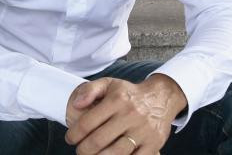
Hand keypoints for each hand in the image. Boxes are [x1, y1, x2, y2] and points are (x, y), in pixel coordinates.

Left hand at [64, 74, 186, 153]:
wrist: (161, 98)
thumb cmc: (129, 94)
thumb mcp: (108, 84)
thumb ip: (89, 90)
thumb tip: (75, 104)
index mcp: (116, 101)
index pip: (88, 122)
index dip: (74, 134)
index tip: (70, 138)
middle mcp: (130, 115)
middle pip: (99, 140)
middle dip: (84, 149)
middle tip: (80, 150)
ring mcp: (143, 131)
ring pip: (115, 153)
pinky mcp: (154, 144)